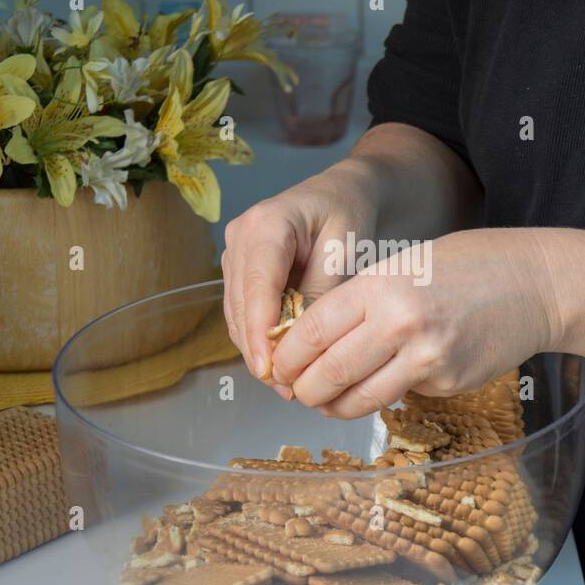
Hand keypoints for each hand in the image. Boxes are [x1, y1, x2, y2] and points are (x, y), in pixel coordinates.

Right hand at [221, 161, 378, 388]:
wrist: (344, 194)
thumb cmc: (349, 215)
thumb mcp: (344, 252)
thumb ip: (321, 294)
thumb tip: (301, 342)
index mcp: (266, 224)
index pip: (257, 285)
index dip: (259, 331)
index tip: (270, 369)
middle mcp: (240, 237)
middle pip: (241, 306)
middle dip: (260, 351)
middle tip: (288, 390)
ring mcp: (236, 254)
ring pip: (238, 315)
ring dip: (258, 351)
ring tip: (287, 386)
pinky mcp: (240, 271)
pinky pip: (244, 313)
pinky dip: (260, 340)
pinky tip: (281, 365)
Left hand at [269, 227, 557, 418]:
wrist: (533, 284)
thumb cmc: (463, 268)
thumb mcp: (401, 267)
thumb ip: (358, 302)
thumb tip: (308, 344)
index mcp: (380, 286)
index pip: (312, 331)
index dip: (287, 357)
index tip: (278, 366)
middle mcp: (400, 323)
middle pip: (328, 374)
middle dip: (304, 390)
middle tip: (298, 391)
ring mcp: (427, 358)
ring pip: (358, 400)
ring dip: (334, 406)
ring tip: (327, 400)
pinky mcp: (448, 382)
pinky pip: (397, 397)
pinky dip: (381, 396)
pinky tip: (384, 382)